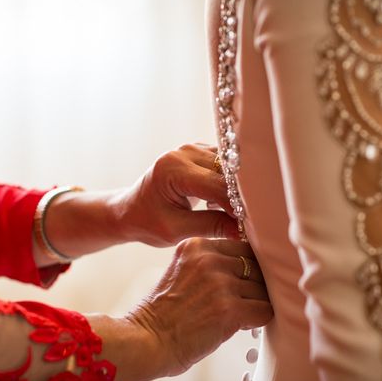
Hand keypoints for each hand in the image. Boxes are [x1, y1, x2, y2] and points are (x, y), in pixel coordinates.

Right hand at [87, 238, 272, 380]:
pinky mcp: (230, 309)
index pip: (242, 248)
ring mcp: (220, 283)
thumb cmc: (163, 315)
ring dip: (255, 304)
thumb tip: (251, 270)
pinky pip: (265, 310)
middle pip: (255, 267)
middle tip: (239, 303)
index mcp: (196, 245)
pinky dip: (258, 320)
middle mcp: (209, 259)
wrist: (145, 341)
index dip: (246, 269)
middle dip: (253, 286)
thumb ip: (210, 264)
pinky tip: (240, 326)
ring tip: (235, 317)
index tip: (241, 284)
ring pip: (262, 290)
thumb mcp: (183, 272)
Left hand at [114, 143, 238, 246]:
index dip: (236, 205)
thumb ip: (210, 227)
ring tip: (237, 214)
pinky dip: (231, 184)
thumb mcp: (175, 230)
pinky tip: (226, 204)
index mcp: (173, 169)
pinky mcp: (199, 153)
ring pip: (229, 166)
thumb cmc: (147, 222)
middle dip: (240, 196)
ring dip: (238, 189)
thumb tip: (243, 230)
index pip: (216, 185)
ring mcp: (192, 149)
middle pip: (226, 172)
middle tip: (251, 221)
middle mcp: (184, 152)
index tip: (250, 225)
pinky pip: (225, 165)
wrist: (131, 210)